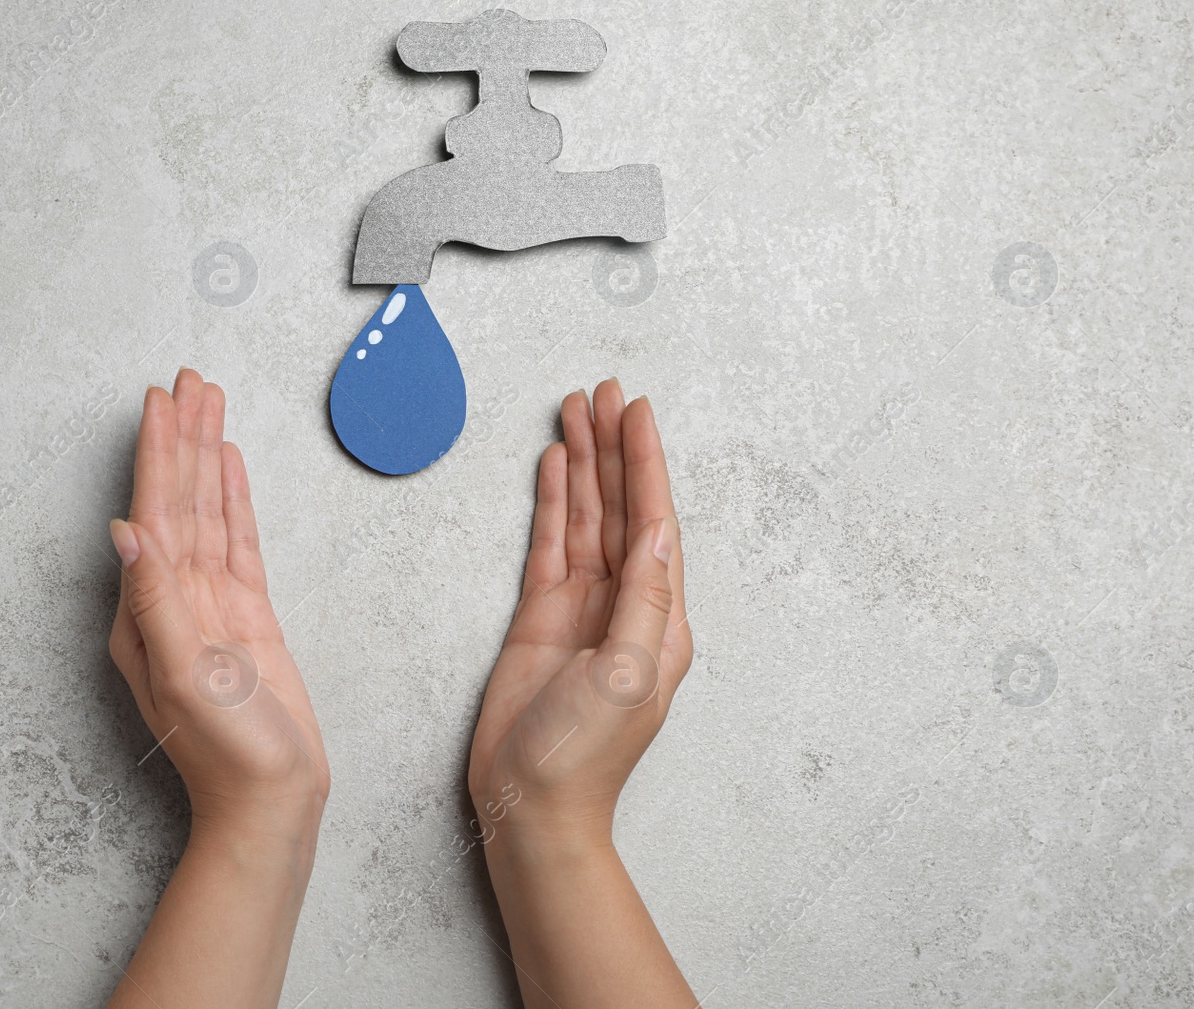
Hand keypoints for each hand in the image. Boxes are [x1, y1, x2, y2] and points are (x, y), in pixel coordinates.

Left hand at [108, 370, 327, 838]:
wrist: (271, 800)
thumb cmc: (226, 753)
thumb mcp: (184, 675)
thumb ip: (156, 599)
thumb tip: (125, 531)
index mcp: (145, 611)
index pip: (151, 513)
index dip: (157, 453)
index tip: (160, 401)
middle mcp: (172, 599)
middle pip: (179, 499)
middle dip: (182, 438)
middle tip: (189, 379)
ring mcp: (210, 605)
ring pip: (209, 511)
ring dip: (208, 456)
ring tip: (210, 403)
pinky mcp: (247, 616)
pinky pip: (238, 542)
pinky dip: (235, 500)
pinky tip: (232, 466)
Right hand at [467, 378, 692, 845]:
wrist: (532, 803)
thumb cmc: (585, 754)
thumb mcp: (629, 674)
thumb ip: (647, 599)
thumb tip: (662, 530)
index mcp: (661, 618)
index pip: (656, 520)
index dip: (646, 462)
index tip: (636, 410)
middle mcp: (626, 603)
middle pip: (622, 507)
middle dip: (613, 448)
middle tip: (602, 391)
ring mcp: (582, 607)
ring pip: (585, 517)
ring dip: (582, 464)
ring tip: (574, 410)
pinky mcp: (540, 616)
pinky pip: (550, 545)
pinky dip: (552, 504)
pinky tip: (553, 467)